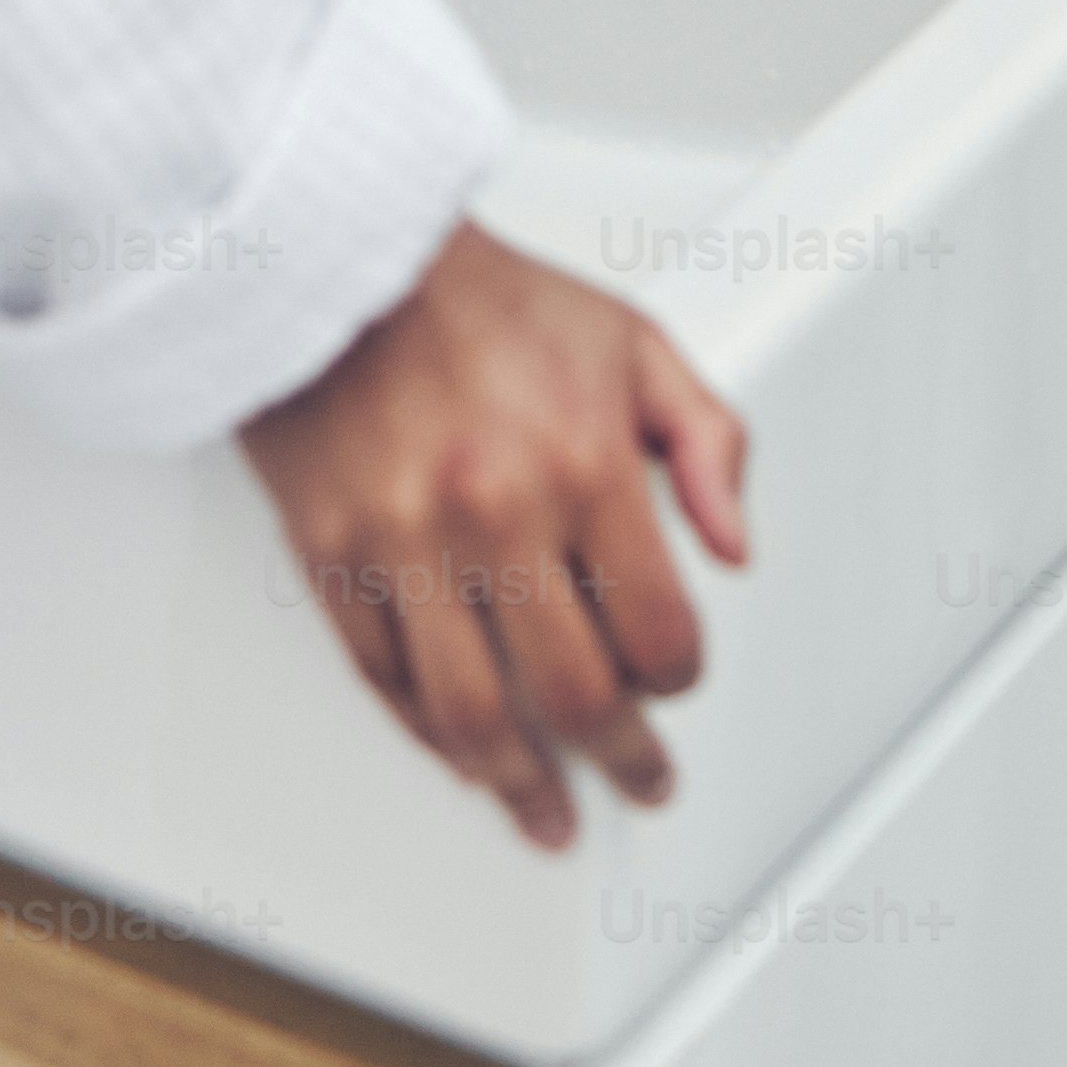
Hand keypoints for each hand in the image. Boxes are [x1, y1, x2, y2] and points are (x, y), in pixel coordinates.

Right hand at [237, 222, 751, 849]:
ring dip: (519, 782)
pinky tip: (459, 753)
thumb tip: (735, 543)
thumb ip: (707, 440)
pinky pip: (383, 676)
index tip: (676, 684)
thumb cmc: (481, 298)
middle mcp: (494, 511)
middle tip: (638, 779)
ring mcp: (405, 540)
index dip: (679, 677)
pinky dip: (426, 732)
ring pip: (472, 713)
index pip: (657, 628)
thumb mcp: (631, 341)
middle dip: (620, 756)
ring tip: (547, 811)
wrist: (340, 255)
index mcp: (582, 461)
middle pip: (574, 693)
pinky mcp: (330, 551)